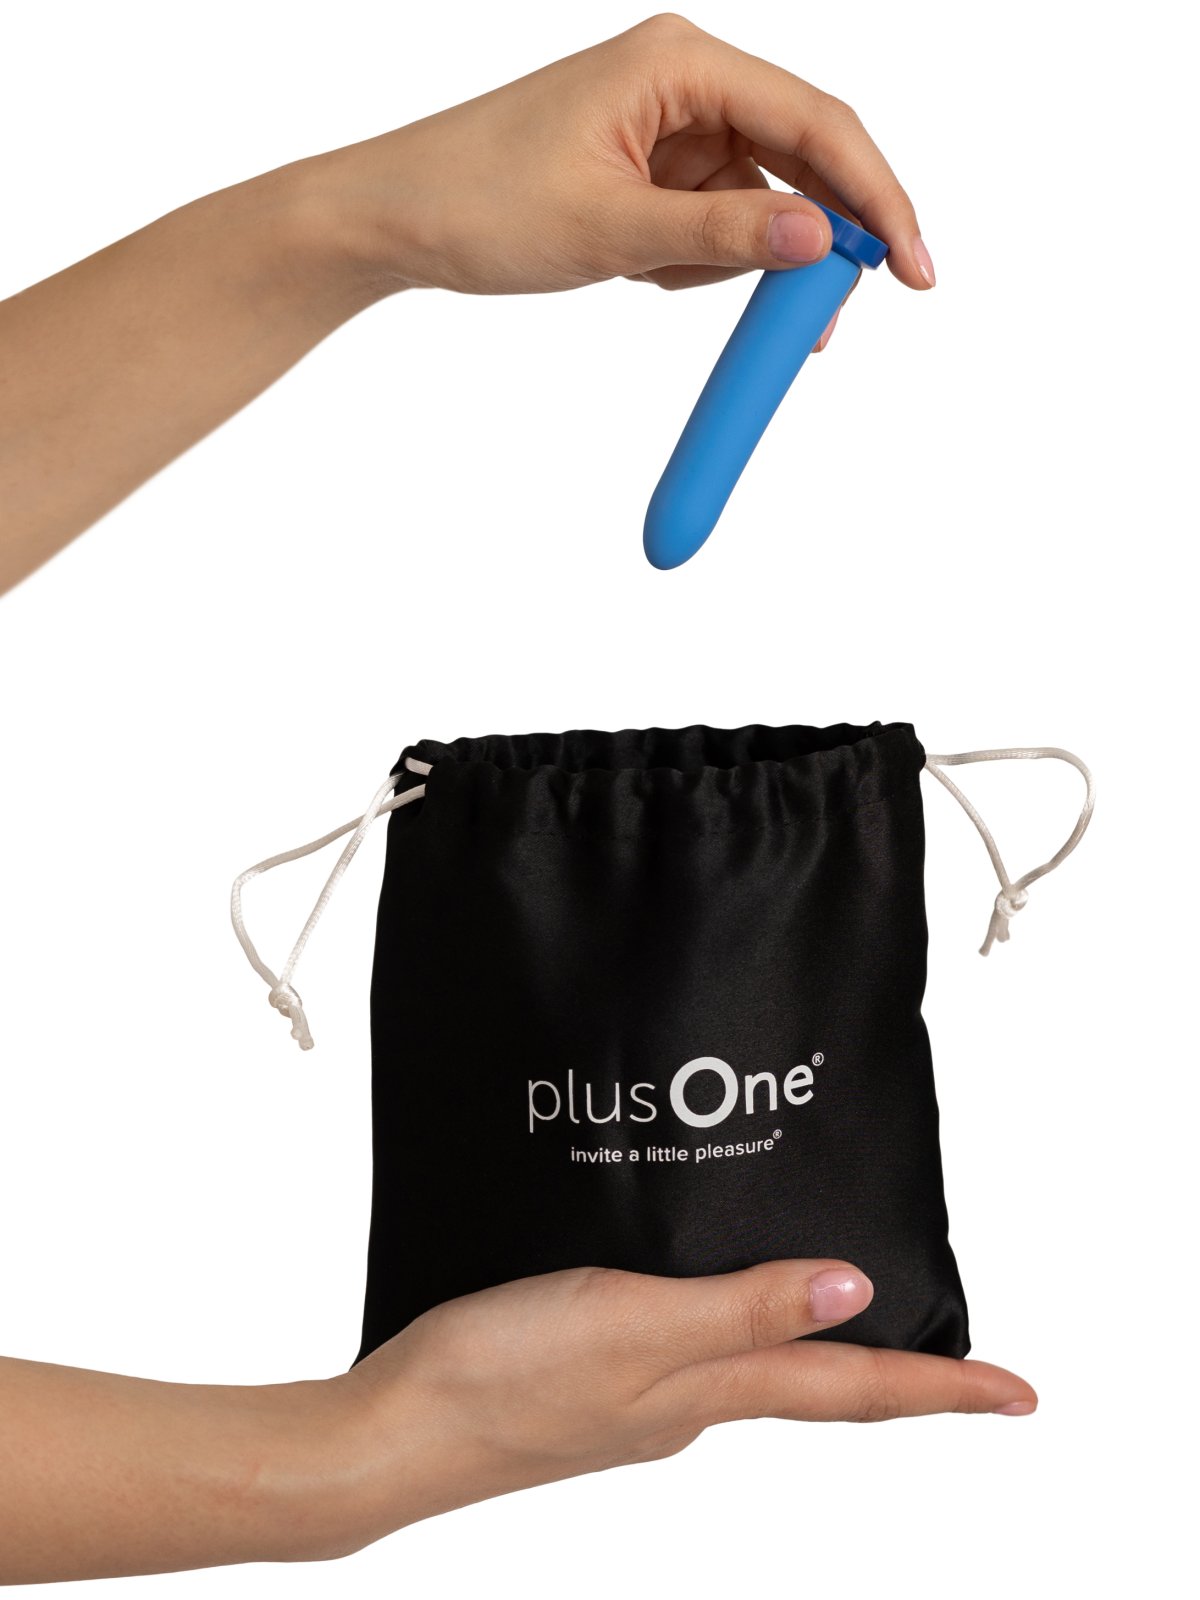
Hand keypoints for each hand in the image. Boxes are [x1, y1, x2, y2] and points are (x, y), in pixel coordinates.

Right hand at [0, 1259, 1032, 1580]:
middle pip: (816, 1382)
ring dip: (814, 1344)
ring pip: (753, 1364)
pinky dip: (731, 1325)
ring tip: (849, 1310)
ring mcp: (637, 1394)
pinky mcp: (590, 1373)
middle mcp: (686, 1401)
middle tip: (952, 1355)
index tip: (1019, 1393)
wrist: (390, 1428)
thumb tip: (856, 1291)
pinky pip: (688, 1350)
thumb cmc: (501, 1378)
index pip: (849, 1386)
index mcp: (706, 1392)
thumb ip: (744, 1309)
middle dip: (892, 1373)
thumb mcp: (636, 1329)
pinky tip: (709, 1291)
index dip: (940, 1388)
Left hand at [1, 13, 932, 585]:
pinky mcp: (646, 170)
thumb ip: (722, 238)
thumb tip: (823, 244)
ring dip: (732, 263)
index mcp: (681, 62)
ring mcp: (665, 127)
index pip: (817, 126)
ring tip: (649, 279)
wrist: (391, 220)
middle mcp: (684, 82)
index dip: (877, 201)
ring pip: (754, 205)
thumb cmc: (479, 199)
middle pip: (799, 161)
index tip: (915, 272)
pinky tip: (637, 274)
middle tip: (816, 325)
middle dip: (813, 243)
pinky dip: (693, 265)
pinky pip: (710, 224)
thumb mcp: (610, 230)